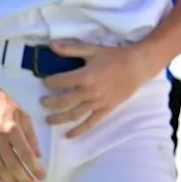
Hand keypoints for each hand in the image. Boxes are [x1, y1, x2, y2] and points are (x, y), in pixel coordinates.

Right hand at [0, 81, 44, 181]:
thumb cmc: (5, 105)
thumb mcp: (23, 115)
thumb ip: (31, 136)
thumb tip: (38, 155)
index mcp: (12, 129)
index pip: (26, 154)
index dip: (34, 168)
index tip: (42, 176)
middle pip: (12, 165)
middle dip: (24, 178)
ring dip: (12, 180)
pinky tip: (6, 180)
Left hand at [39, 41, 161, 137]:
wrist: (138, 65)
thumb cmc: (115, 56)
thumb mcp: (93, 50)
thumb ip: (71, 49)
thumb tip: (51, 45)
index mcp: (85, 76)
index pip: (59, 82)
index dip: (48, 82)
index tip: (45, 82)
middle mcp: (89, 92)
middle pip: (62, 102)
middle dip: (49, 103)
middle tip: (42, 101)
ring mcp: (98, 102)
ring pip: (73, 115)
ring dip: (58, 119)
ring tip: (48, 119)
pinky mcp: (106, 109)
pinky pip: (91, 123)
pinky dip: (79, 130)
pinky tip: (68, 135)